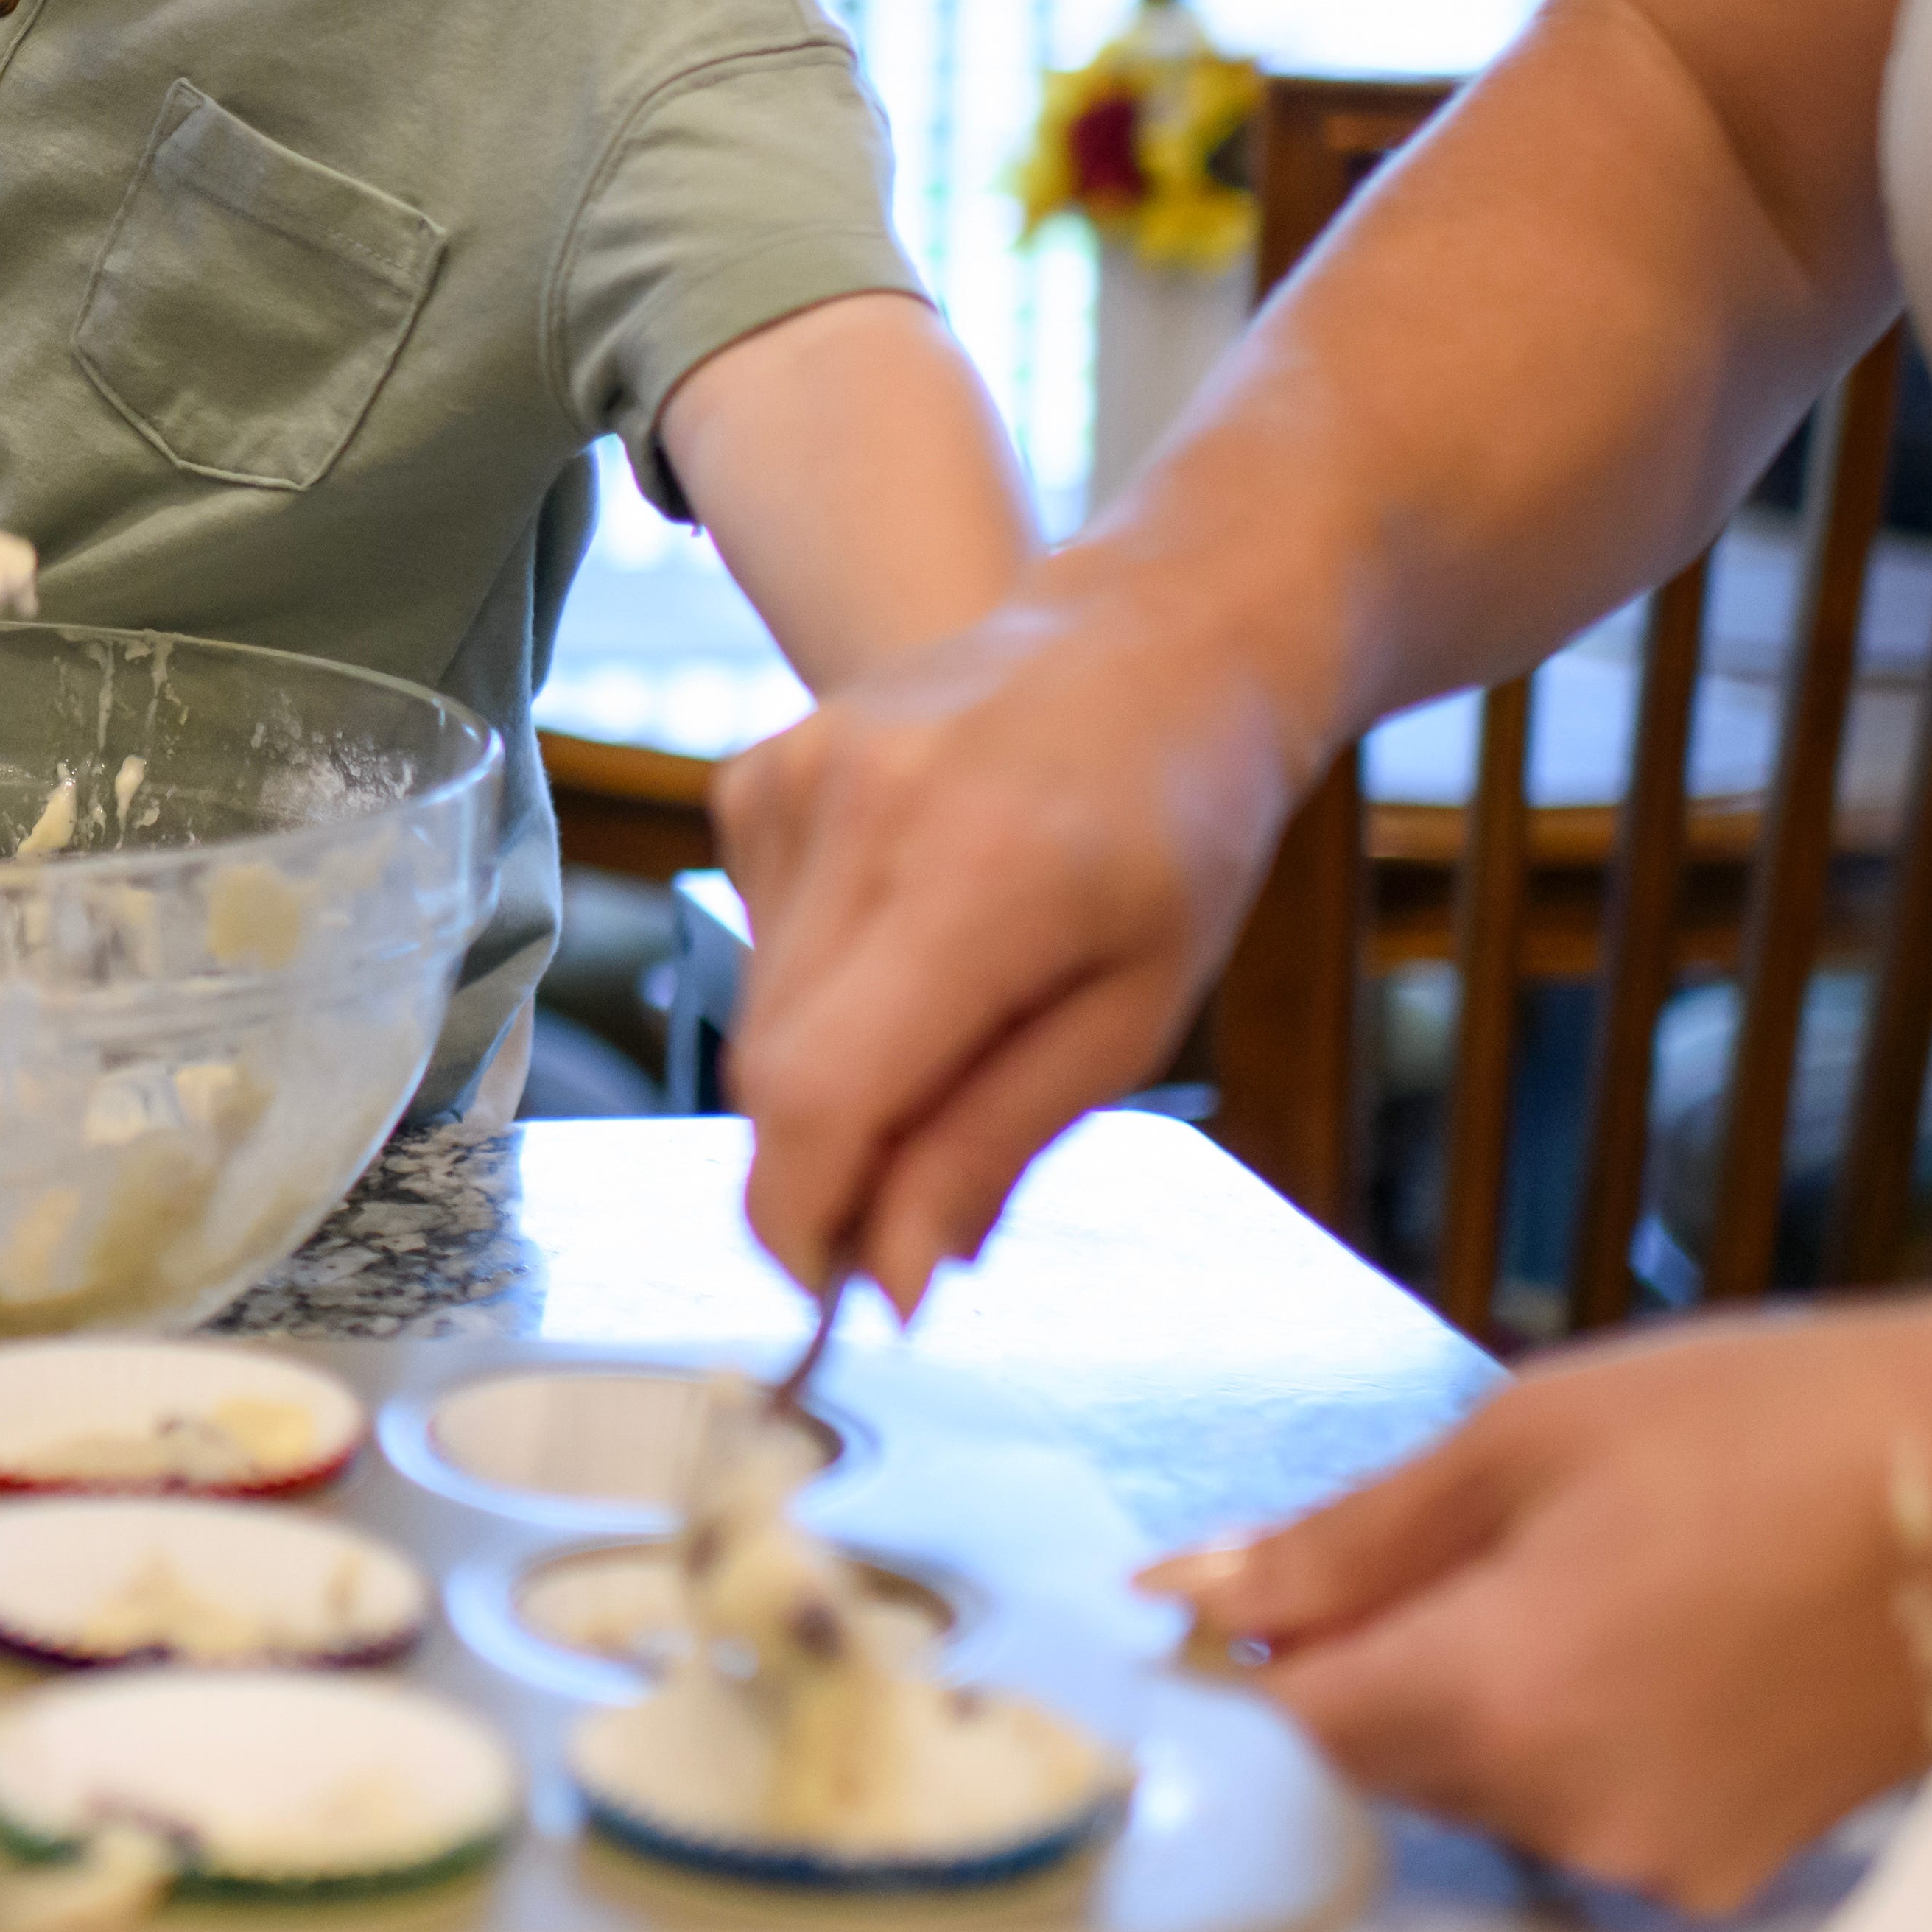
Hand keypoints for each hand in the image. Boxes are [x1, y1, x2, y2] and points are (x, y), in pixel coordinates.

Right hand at [715, 558, 1321, 1313]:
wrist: (1156, 641)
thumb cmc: (1176, 834)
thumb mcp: (1132, 1017)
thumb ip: (993, 1147)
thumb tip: (889, 1282)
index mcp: (979, 880)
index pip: (815, 1096)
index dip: (804, 1220)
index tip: (839, 1291)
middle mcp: (860, 815)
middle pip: (773, 1073)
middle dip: (828, 1166)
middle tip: (918, 1199)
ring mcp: (793, 778)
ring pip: (759, 1017)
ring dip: (833, 1071)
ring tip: (954, 1019)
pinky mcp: (757, 772)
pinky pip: (756, 940)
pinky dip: (820, 983)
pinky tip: (914, 929)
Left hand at [1161, 1301, 1931, 1913]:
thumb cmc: (1765, 1429)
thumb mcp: (1517, 1443)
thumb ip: (1340, 1545)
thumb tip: (1177, 1595)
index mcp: (1489, 1702)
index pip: (1287, 1730)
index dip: (1249, 1659)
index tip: (1259, 1587)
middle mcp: (1560, 1817)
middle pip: (1381, 1764)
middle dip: (1377, 1665)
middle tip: (1462, 1540)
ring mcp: (1655, 1862)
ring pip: (1483, 1791)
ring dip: (1481, 1698)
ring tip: (1589, 1572)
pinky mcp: (1730, 1876)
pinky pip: (1585, 1811)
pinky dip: (1578, 1735)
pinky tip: (1657, 1633)